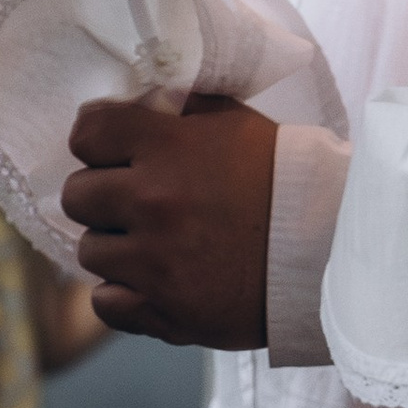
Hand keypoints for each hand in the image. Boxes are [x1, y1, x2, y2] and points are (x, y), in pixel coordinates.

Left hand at [62, 95, 275, 346]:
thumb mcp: (237, 122)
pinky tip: (149, 282)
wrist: (329, 248)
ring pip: (90, 252)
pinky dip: (122, 294)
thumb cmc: (283, 179)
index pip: (87, 132)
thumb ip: (185, 106)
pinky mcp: (165, 310)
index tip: (113, 151)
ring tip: (151, 243)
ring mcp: (155, 261)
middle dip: (102, 196)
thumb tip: (143, 97)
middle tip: (133, 201)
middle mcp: (153, 202)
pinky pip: (104, 303)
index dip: (96, 140)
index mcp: (168, 148)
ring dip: (115, 247)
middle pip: (77, 196)